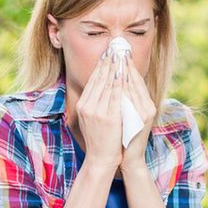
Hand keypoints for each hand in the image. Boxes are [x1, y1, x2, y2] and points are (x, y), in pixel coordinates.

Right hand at [75, 47, 123, 170]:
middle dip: (108, 61)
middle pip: (99, 78)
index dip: (101, 65)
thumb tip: (101, 87)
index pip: (93, 80)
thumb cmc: (99, 140)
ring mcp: (97, 111)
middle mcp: (87, 105)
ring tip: (122, 55)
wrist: (100, 159)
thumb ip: (94, 103)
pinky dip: (120, 82)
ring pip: (108, 83)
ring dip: (115, 67)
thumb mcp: (90, 119)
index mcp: (82, 105)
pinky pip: (116, 94)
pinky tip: (125, 72)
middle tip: (116, 47)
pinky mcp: (108, 116)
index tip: (108, 53)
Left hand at [120, 59, 155, 174]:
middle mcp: (148, 106)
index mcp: (146, 104)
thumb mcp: (127, 116)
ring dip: (124, 71)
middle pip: (136, 80)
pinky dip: (124, 87)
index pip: (136, 80)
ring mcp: (146, 112)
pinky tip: (117, 77)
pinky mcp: (142, 119)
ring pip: (134, 87)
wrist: (129, 158)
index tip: (120, 52)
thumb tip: (118, 83)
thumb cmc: (126, 137)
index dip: (128, 65)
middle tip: (117, 48)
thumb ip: (126, 100)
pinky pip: (131, 98)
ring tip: (116, 57)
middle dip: (126, 64)